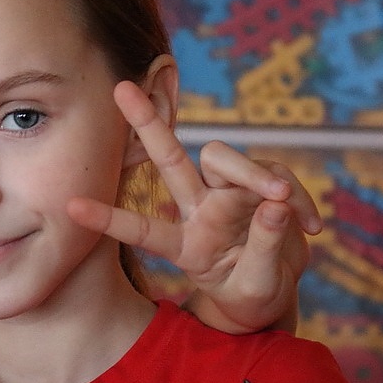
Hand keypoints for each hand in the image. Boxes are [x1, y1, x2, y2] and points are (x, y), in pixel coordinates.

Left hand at [67, 81, 322, 333]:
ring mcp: (227, 195)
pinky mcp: (260, 188)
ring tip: (283, 200)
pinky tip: (312, 226)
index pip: (141, 230)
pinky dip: (298, 198)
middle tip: (120, 88)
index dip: (108, 219)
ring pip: (227, 160)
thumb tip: (274, 203)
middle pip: (170, 159)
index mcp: (184, 245)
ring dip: (256, 174)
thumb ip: (264, 247)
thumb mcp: (257, 287)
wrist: (275, 292)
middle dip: (148, 122)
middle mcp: (198, 211)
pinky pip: (277, 178)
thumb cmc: (252, 294)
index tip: (70, 206)